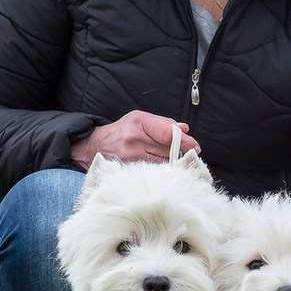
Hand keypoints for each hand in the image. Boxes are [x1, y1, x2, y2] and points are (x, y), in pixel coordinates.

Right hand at [71, 110, 199, 168]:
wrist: (96, 145)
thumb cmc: (122, 130)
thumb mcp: (140, 118)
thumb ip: (163, 124)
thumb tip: (184, 129)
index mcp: (139, 123)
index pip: (166, 133)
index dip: (184, 141)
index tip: (195, 146)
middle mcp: (134, 140)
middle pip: (167, 150)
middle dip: (181, 152)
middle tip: (191, 154)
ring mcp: (130, 158)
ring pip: (161, 163)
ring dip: (172, 163)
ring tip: (176, 162)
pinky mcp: (128, 171)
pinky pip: (152, 172)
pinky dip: (160, 171)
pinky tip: (163, 170)